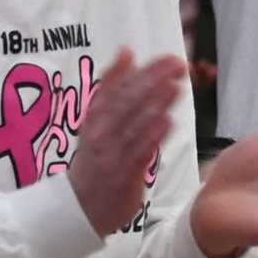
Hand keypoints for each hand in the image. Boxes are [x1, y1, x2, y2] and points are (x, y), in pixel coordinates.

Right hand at [66, 50, 191, 236]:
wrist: (79, 206)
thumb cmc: (95, 158)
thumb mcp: (97, 119)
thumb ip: (112, 86)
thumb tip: (128, 51)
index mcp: (95, 117)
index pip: (114, 88)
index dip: (140, 71)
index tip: (164, 57)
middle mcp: (100, 133)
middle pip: (126, 102)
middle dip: (153, 81)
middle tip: (178, 65)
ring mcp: (111, 155)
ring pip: (134, 126)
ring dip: (156, 104)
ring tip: (176, 86)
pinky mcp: (123, 176)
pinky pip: (139, 154)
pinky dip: (152, 137)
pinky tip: (168, 122)